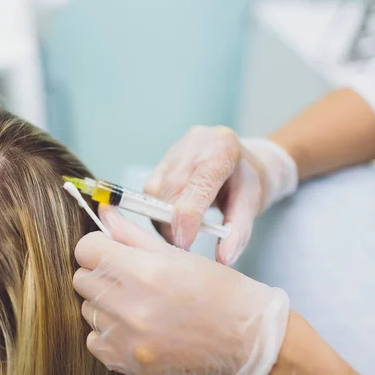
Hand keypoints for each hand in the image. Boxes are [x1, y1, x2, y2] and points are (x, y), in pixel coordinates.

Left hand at [73, 206, 289, 373]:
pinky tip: (135, 326)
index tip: (109, 249)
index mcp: (143, 271)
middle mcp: (130, 307)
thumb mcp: (177, 253)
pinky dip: (108, 332)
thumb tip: (103, 212)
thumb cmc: (218, 291)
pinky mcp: (128, 363)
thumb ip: (131, 234)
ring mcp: (127, 339)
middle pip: (82, 279)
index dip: (97, 245)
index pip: (86, 249)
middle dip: (100, 272)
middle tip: (126, 275)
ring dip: (105, 302)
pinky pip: (95, 339)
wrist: (246, 339)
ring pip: (88, 309)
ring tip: (137, 302)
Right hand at [144, 126, 296, 264]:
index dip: (187, 217)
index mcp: (222, 148)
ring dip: (162, 218)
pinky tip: (173, 220)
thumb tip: (223, 258)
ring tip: (181, 233)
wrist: (245, 161)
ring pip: (155, 190)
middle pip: (172, 189)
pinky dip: (158, 210)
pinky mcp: (162, 160)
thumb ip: (238, 231)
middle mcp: (194, 143)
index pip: (197, 185)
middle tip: (183, 247)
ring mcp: (175, 149)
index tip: (185, 244)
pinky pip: (150, 190)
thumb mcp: (252, 204)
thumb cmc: (249, 181)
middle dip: (172, 222)